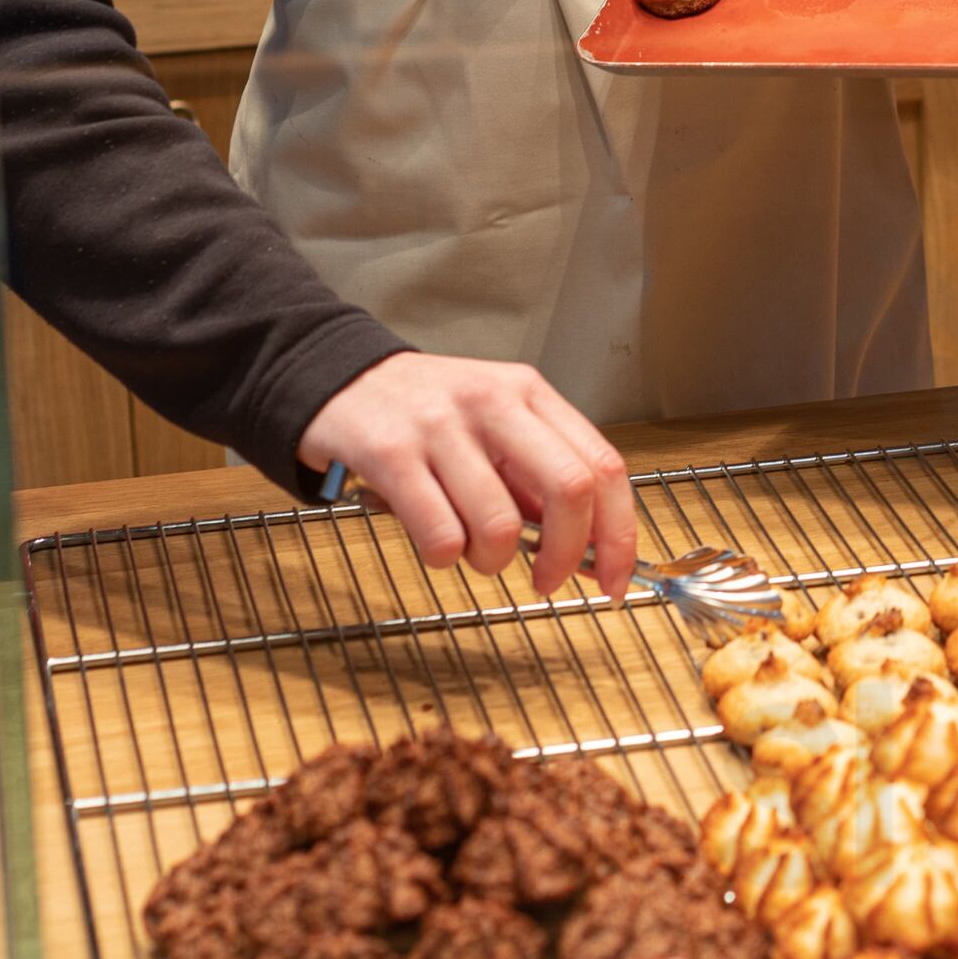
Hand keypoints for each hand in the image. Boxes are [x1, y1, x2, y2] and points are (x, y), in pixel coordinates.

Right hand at [299, 353, 634, 598]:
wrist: (338, 377)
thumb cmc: (426, 414)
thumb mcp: (496, 426)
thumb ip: (539, 478)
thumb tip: (589, 549)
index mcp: (530, 393)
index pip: (603, 466)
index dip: (619, 533)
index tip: (614, 577)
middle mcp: (493, 402)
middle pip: (569, 491)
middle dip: (567, 555)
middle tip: (547, 581)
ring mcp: (442, 426)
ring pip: (499, 525)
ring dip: (491, 562)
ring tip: (472, 550)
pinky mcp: (391, 453)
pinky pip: (440, 535)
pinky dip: (444, 558)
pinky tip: (434, 540)